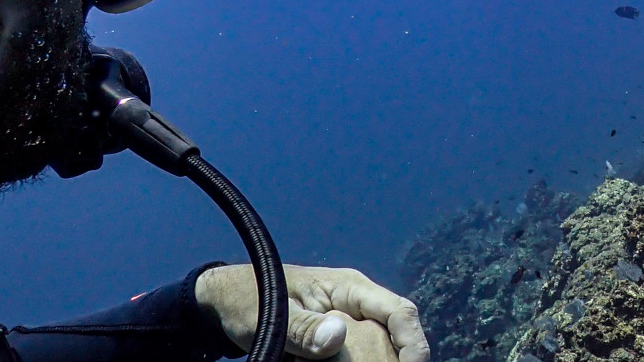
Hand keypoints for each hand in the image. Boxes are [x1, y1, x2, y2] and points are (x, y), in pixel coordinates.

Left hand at [193, 264, 429, 361]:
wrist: (228, 303)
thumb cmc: (250, 298)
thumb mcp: (273, 314)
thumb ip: (304, 328)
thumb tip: (338, 337)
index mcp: (350, 289)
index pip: (400, 312)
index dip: (414, 344)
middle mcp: (358, 306)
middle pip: (396, 338)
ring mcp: (349, 325)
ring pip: (380, 353)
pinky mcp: (337, 345)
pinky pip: (359, 360)